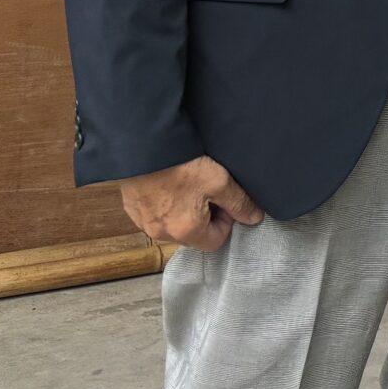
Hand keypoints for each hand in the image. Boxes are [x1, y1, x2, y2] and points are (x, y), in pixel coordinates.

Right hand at [116, 156, 262, 252]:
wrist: (145, 146)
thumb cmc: (182, 165)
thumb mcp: (219, 181)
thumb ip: (239, 203)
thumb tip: (255, 218)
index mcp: (186, 231)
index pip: (215, 242)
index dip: (226, 222)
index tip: (224, 202)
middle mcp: (162, 233)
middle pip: (193, 236)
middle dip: (205, 218)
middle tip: (207, 191)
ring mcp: (143, 223)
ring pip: (173, 226)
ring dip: (184, 212)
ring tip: (188, 186)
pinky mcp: (132, 209)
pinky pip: (154, 215)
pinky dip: (165, 205)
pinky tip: (170, 184)